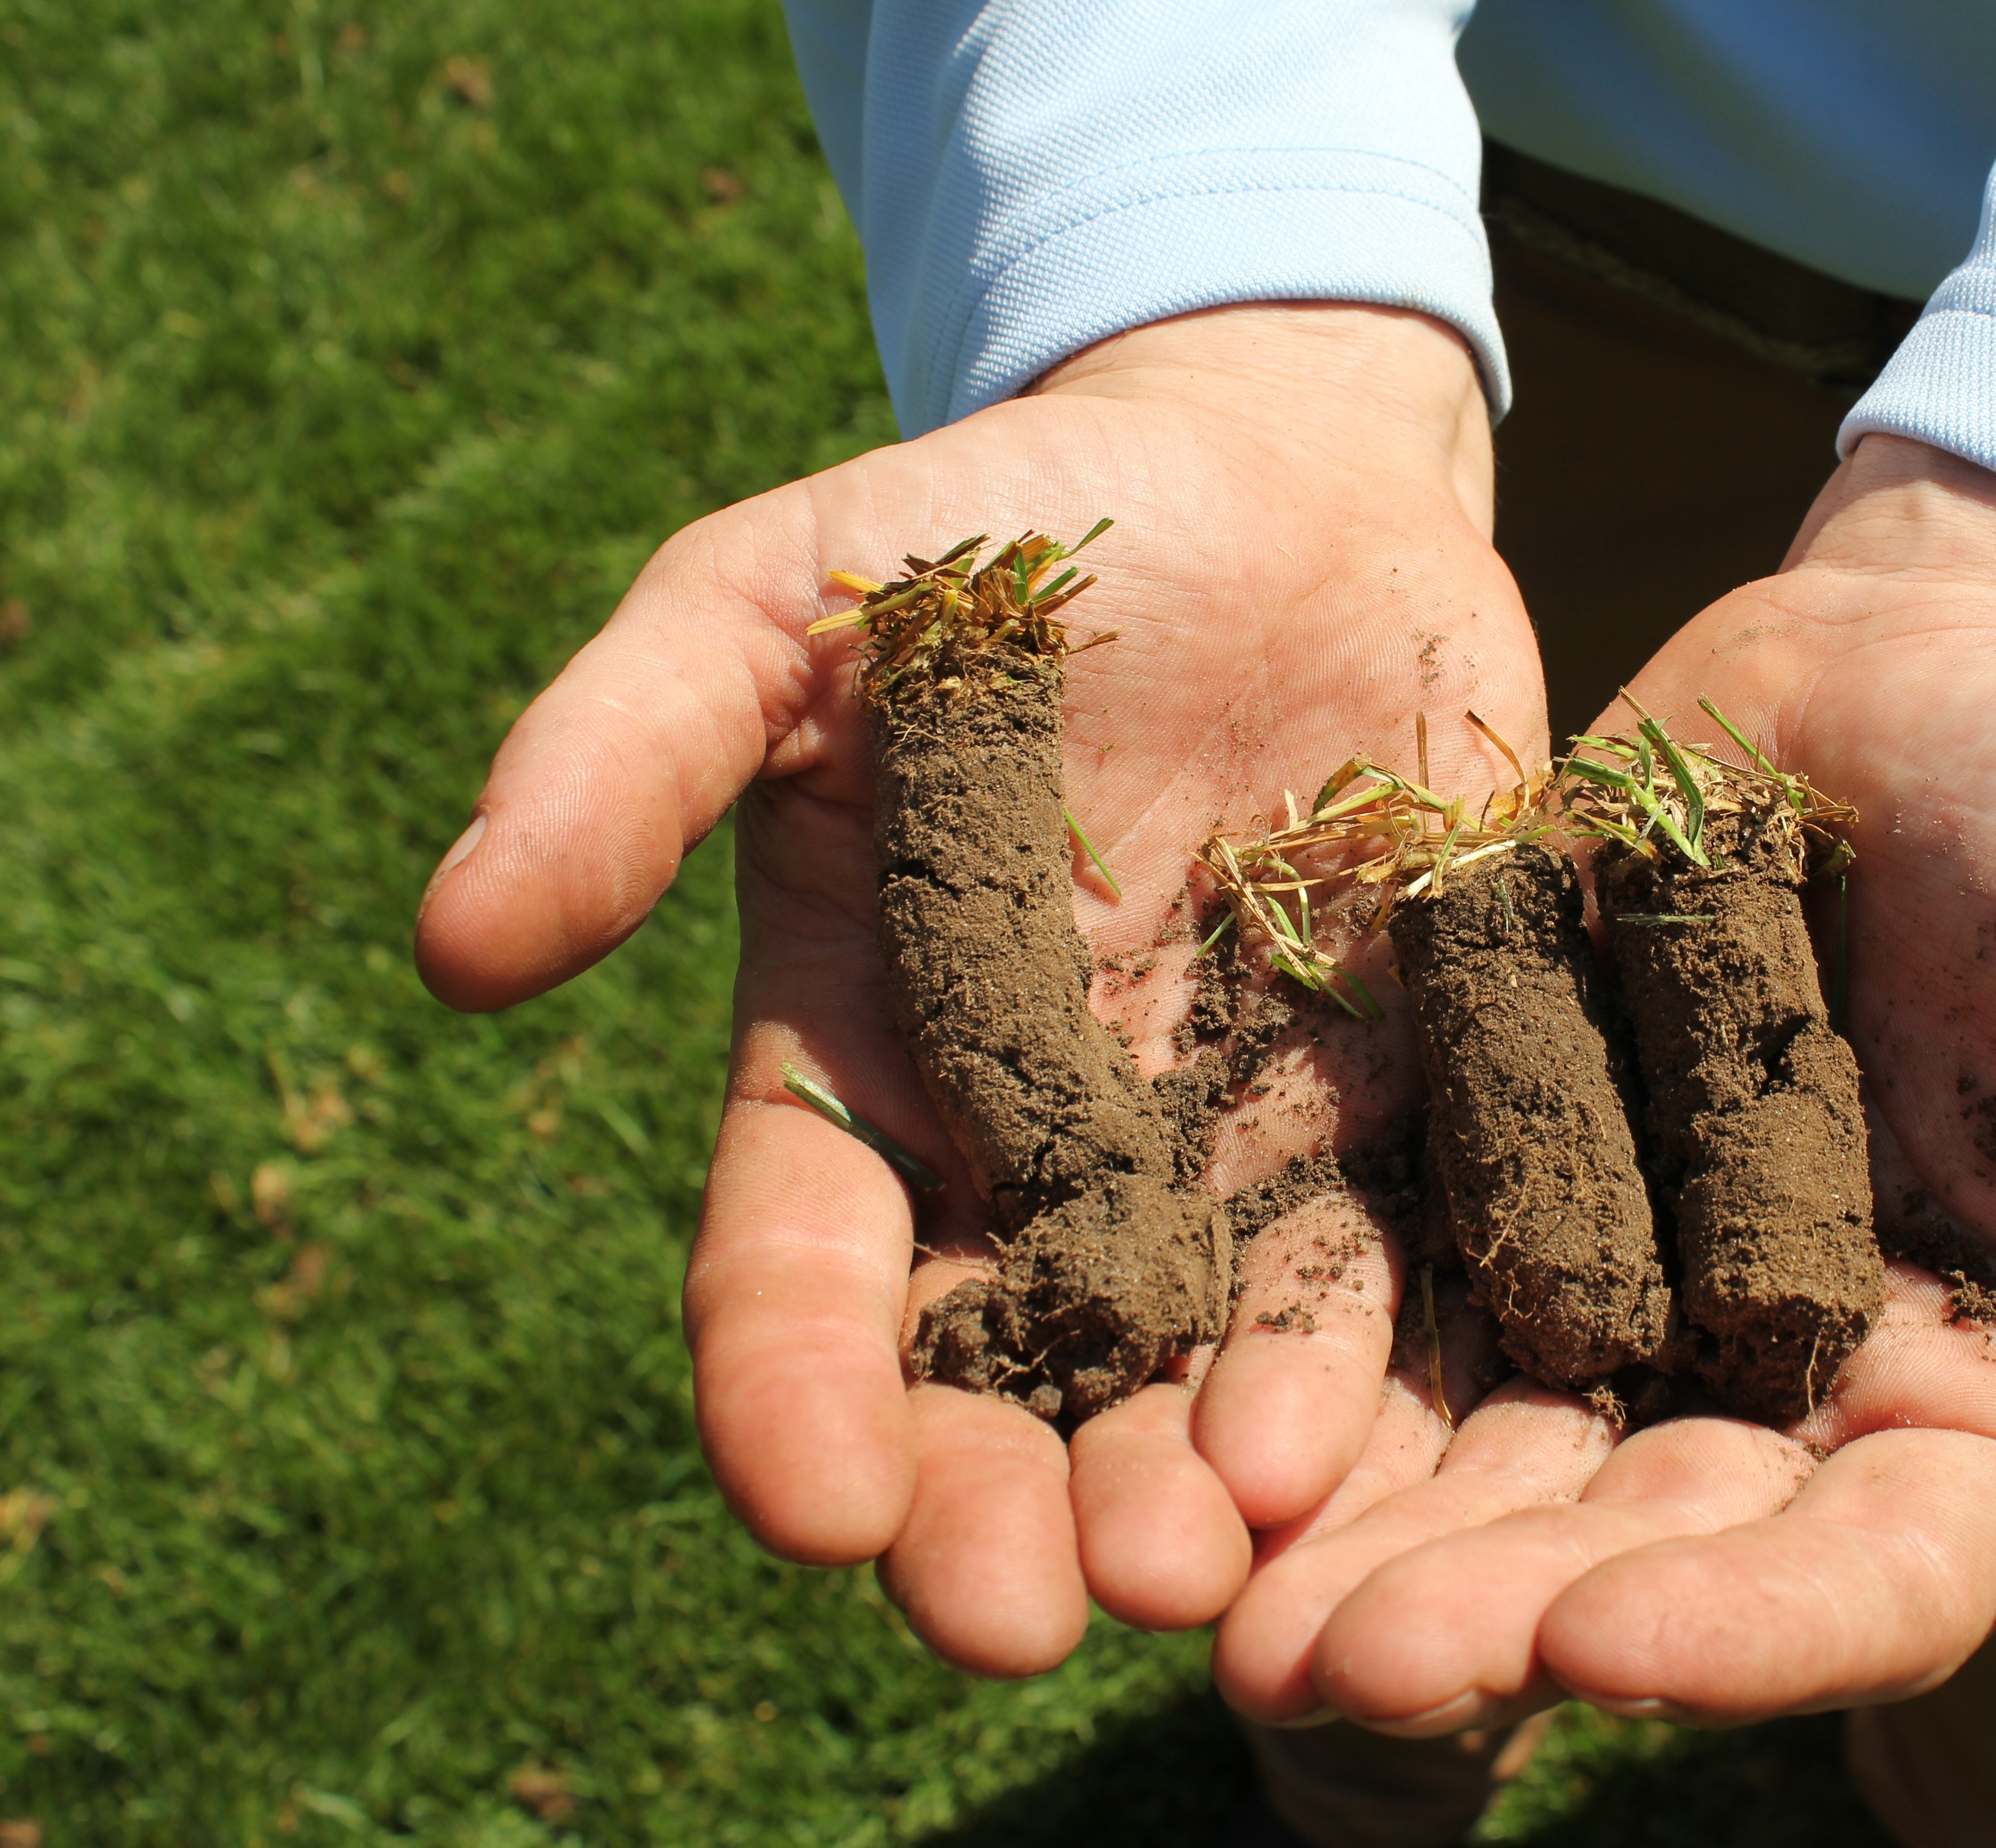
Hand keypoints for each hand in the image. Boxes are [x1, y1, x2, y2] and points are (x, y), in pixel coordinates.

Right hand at [412, 304, 1541, 1675]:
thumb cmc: (988, 532)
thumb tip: (452, 944)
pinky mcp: (1386, 1100)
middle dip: (995, 1502)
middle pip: (992, 1366)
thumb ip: (624, 755)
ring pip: (1185, 1362)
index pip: (796, 1266)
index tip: (817, 1504)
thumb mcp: (776, 604)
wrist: (1266, 482)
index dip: (793, 1391)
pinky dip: (1357, 1362)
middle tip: (1011, 1617)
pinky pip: (1375, 1261)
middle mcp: (1028, 1142)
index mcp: (856, 1060)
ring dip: (1182, 1483)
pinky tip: (1350, 1452)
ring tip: (1198, 1577)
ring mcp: (1213, 1137)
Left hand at [1212, 435, 1995, 1729]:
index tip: (1592, 1647)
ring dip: (1342, 1514)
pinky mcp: (1496, 1138)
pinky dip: (1286, 1328)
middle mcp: (1776, 1377)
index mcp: (1971, 1405)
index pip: (1861, 1573)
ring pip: (1472, 1429)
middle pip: (1623, 1537)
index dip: (1735, 1626)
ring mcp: (1623, 1264)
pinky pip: (1386, 1253)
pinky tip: (1162, 1381)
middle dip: (1474, 1602)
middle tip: (1306, 1660)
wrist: (1969, 653)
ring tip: (1193, 1580)